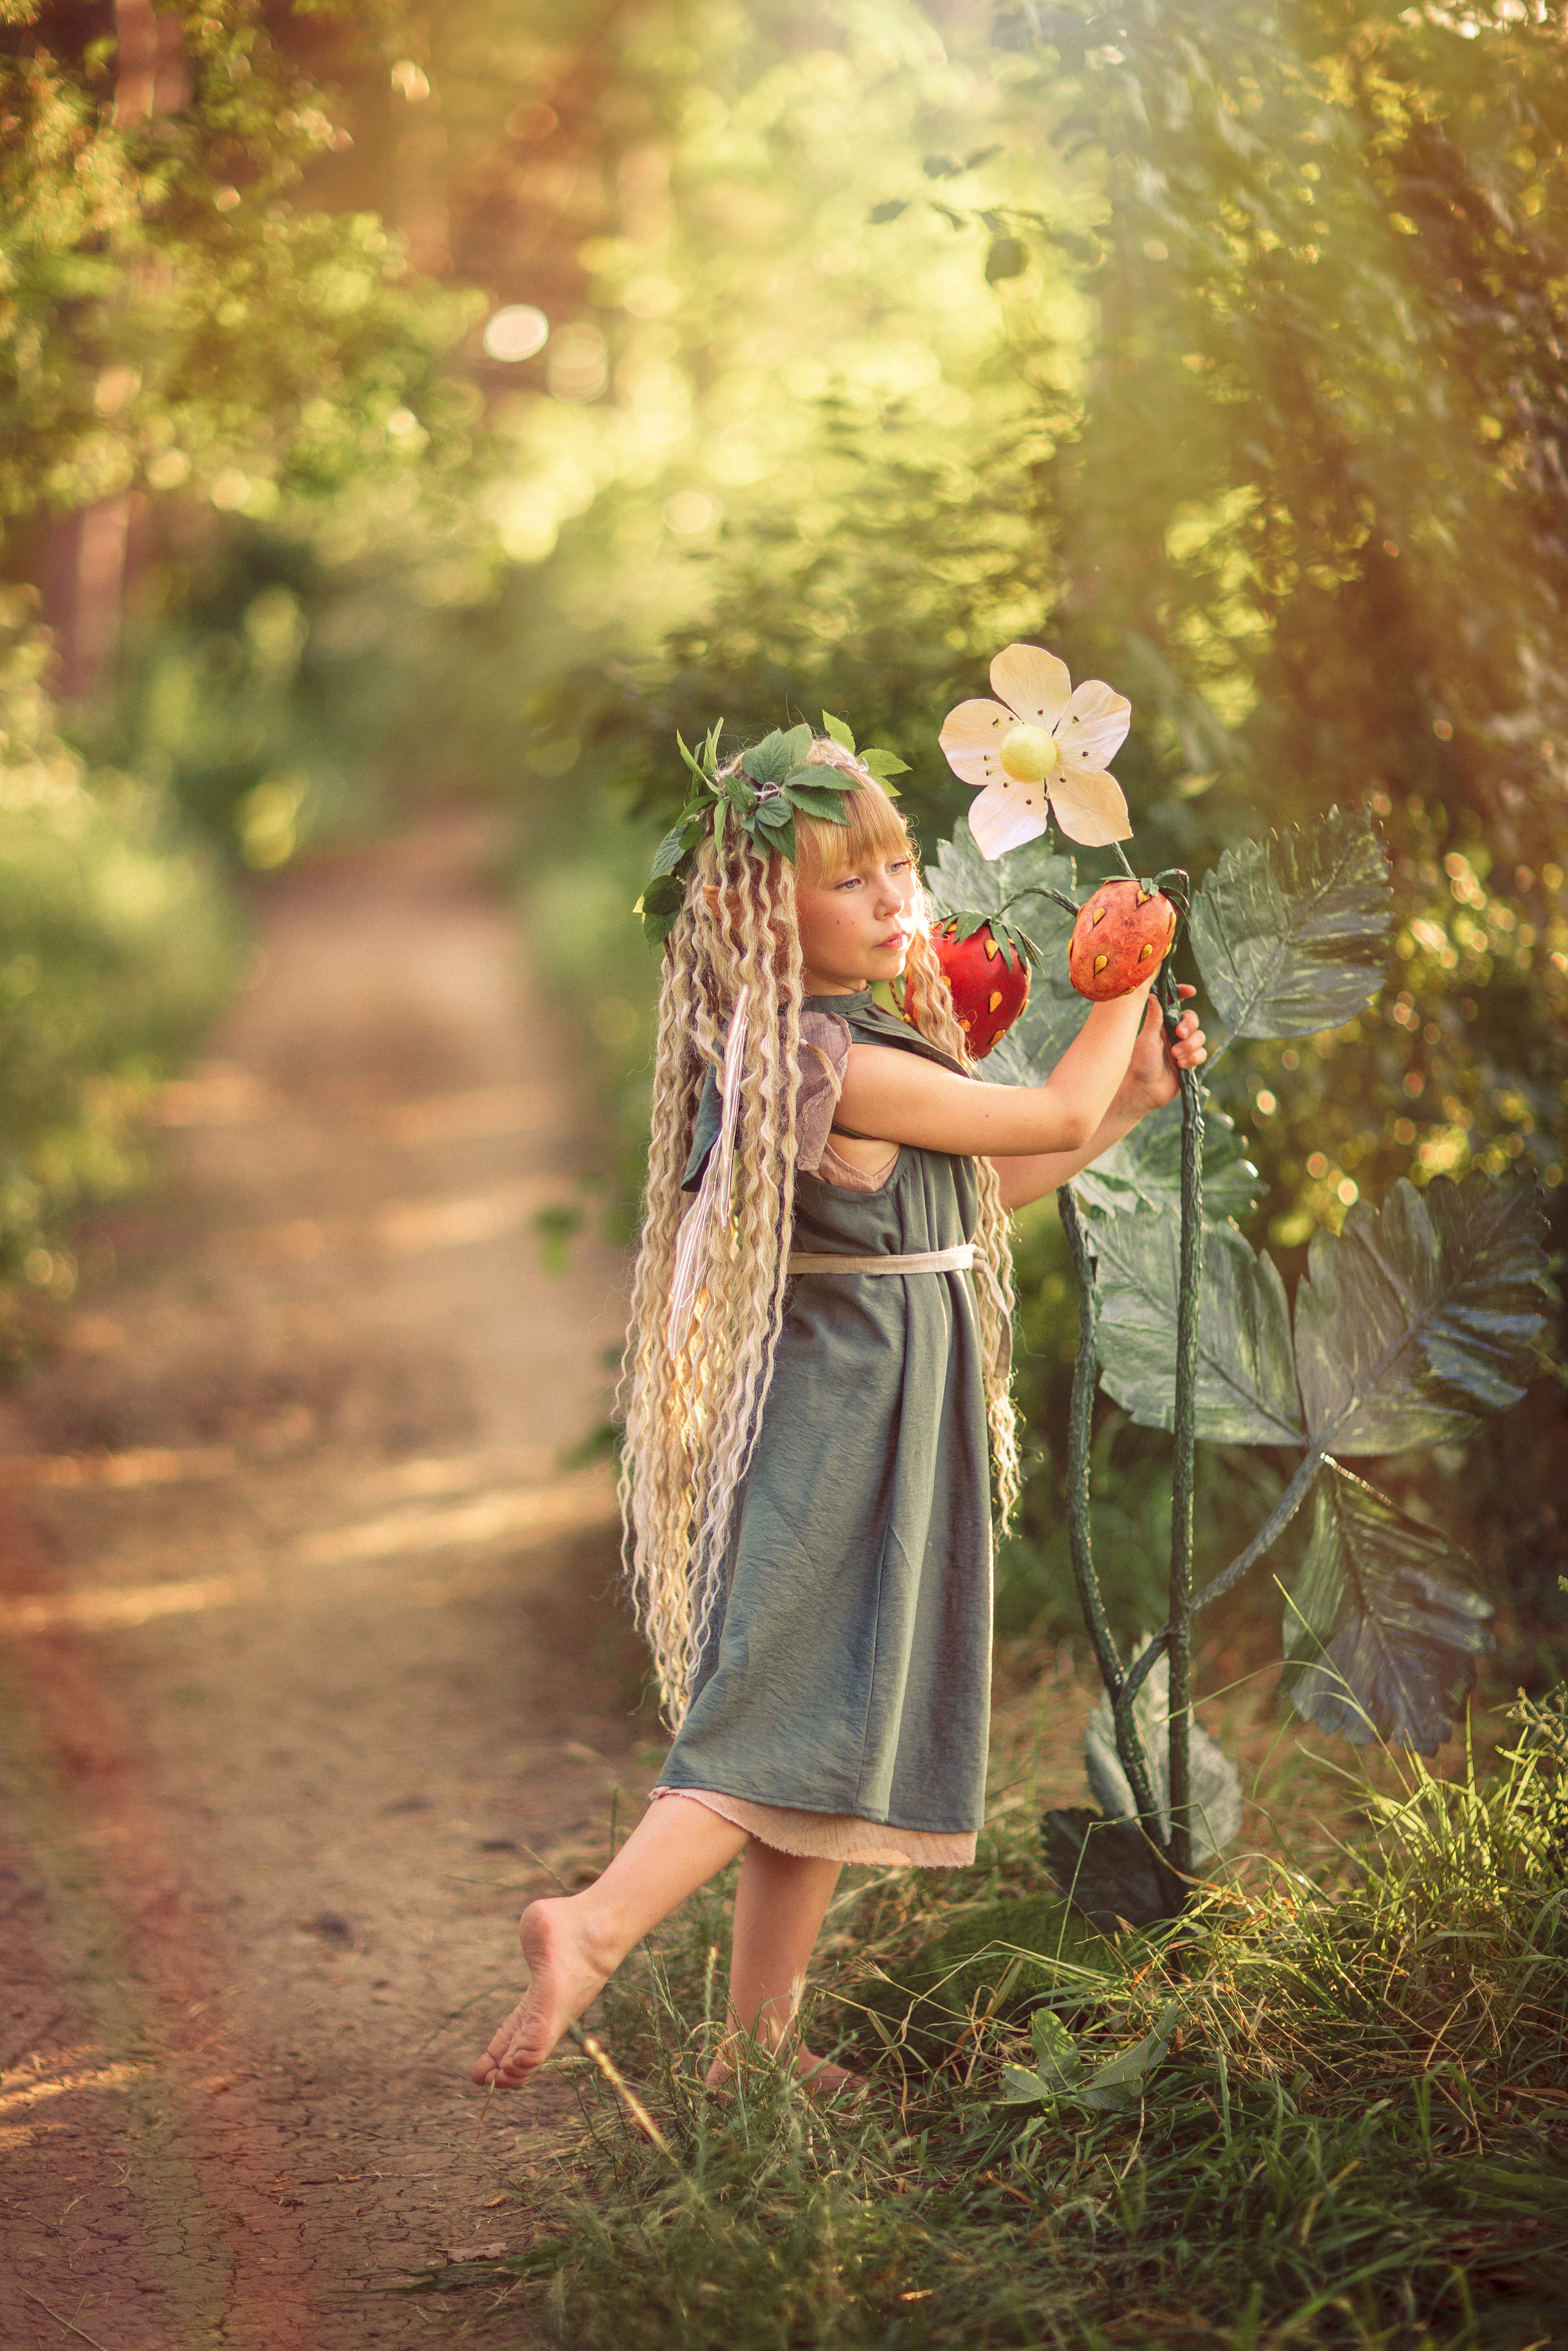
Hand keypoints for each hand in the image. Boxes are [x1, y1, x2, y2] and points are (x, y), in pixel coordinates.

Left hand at [1113, 984, 1206, 1118]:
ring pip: (1200, 1037)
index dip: (1183, 994)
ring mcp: (1183, 1047)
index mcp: (1162, 1024)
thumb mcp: (1146, 1039)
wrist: (1145, 1090)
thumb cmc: (1141, 1063)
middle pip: (1192, 1019)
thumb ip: (1153, 1018)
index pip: (1175, 1003)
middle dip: (1189, 1026)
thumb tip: (1152, 995)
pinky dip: (1193, 1058)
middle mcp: (1174, 1033)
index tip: (1191, 991)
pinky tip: (1181, 1066)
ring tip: (1175, 1057)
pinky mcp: (1190, 1061)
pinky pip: (1202, 1053)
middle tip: (1179, 1035)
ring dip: (1189, 1046)